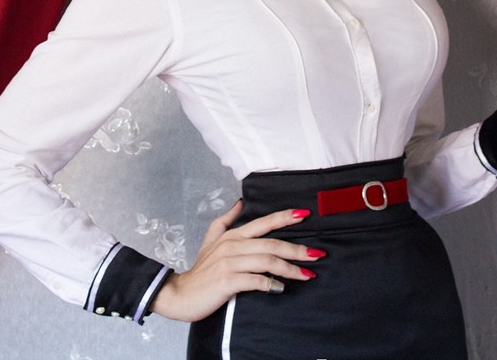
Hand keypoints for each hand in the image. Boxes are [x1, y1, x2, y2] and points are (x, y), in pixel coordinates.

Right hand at [149, 200, 322, 321]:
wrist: (179, 294)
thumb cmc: (200, 270)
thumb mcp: (210, 239)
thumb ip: (225, 220)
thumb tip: (240, 202)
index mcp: (232, 236)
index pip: (263, 223)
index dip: (284, 218)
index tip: (305, 215)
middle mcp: (232, 246)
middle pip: (271, 244)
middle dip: (297, 249)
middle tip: (317, 254)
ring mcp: (230, 263)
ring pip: (267, 261)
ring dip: (290, 268)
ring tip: (307, 274)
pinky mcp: (228, 281)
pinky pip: (256, 280)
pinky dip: (272, 284)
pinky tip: (281, 288)